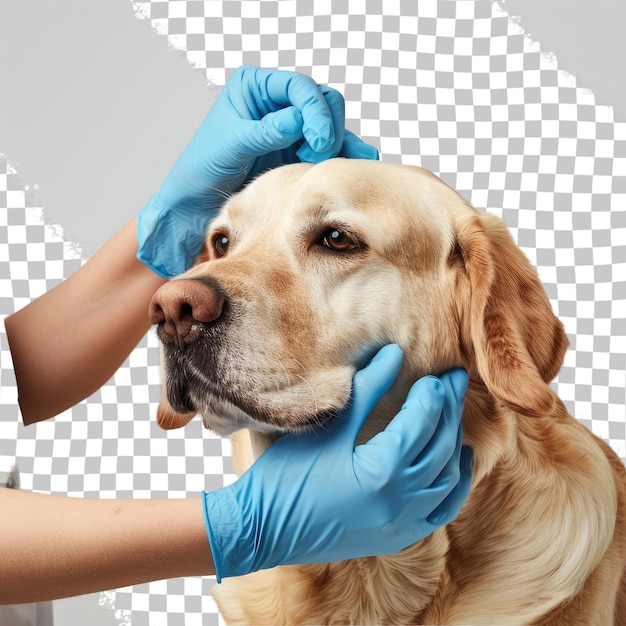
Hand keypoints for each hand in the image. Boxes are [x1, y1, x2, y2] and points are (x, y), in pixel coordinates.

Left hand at [137, 65, 378, 277]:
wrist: (197, 202)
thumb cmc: (202, 167)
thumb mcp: (230, 146)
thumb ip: (264, 131)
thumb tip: (299, 119)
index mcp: (255, 87)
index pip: (298, 87)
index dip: (314, 110)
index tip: (318, 139)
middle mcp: (277, 102)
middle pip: (322, 101)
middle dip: (327, 127)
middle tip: (319, 156)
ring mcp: (291, 127)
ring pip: (330, 125)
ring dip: (337, 144)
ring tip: (329, 169)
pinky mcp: (299, 151)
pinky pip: (329, 148)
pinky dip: (342, 157)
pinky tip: (356, 168)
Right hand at [203, 345, 471, 581]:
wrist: (262, 530)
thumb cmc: (287, 475)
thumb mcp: (328, 428)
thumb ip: (367, 390)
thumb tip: (393, 354)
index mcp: (382, 471)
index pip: (423, 422)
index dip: (433, 394)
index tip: (438, 373)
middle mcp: (400, 501)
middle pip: (441, 446)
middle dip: (449, 410)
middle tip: (455, 382)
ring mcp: (401, 524)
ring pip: (447, 478)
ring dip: (453, 443)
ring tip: (451, 414)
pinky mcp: (395, 538)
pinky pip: (440, 511)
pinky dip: (454, 486)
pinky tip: (457, 465)